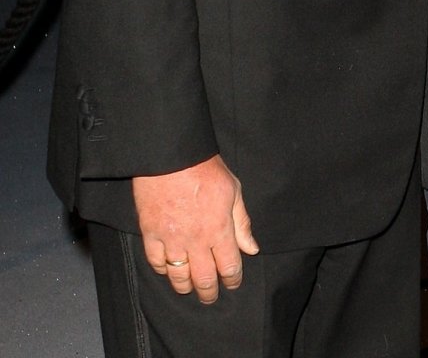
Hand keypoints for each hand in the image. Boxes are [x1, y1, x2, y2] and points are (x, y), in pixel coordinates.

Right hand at [133, 154, 258, 302]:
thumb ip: (242, 222)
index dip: (232, 279)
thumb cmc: (206, 169)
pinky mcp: (150, 233)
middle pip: (204, 279)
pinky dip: (163, 270)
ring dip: (186, 286)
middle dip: (209, 292)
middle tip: (210, 296)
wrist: (172, 156)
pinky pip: (156, 262)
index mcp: (219, 230)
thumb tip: (251, 248)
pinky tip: (168, 269)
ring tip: (190, 288)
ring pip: (178, 276)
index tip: (233, 283)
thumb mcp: (234, 190)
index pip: (229, 267)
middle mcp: (196, 240)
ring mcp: (171, 239)